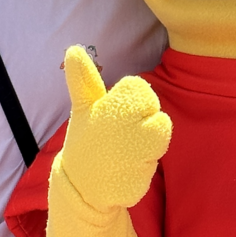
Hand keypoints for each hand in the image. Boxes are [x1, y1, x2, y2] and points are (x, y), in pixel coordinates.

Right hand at [58, 46, 171, 211]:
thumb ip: (83, 79)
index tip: (117, 112)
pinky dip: (144, 167)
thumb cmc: (86, 139)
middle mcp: (121, 128)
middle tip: (123, 133)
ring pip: (161, 135)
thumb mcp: (83, 107)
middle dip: (145, 121)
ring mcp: (130, 155)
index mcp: (107, 106)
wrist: (80, 187)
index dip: (133, 100)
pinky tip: (125, 169)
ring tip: (126, 149)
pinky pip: (154, 164)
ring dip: (149, 143)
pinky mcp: (138, 179)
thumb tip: (74, 49)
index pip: (140, 88)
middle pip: (157, 112)